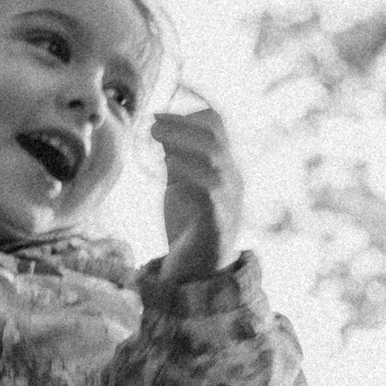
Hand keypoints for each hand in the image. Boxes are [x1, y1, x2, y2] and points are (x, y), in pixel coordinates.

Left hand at [153, 102, 242, 283]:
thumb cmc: (189, 228)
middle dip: (182, 124)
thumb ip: (176, 160)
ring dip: (182, 141)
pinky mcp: (217, 222)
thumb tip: (162, 129)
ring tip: (154, 134)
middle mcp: (232, 181)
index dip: (192, 110)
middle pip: (215, 138)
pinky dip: (188, 172)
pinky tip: (167, 166)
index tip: (161, 109)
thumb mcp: (180, 187)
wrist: (199, 275)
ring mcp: (228, 200)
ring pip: (215, 158)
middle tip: (153, 120)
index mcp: (223, 168)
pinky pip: (209, 189)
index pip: (218, 127)